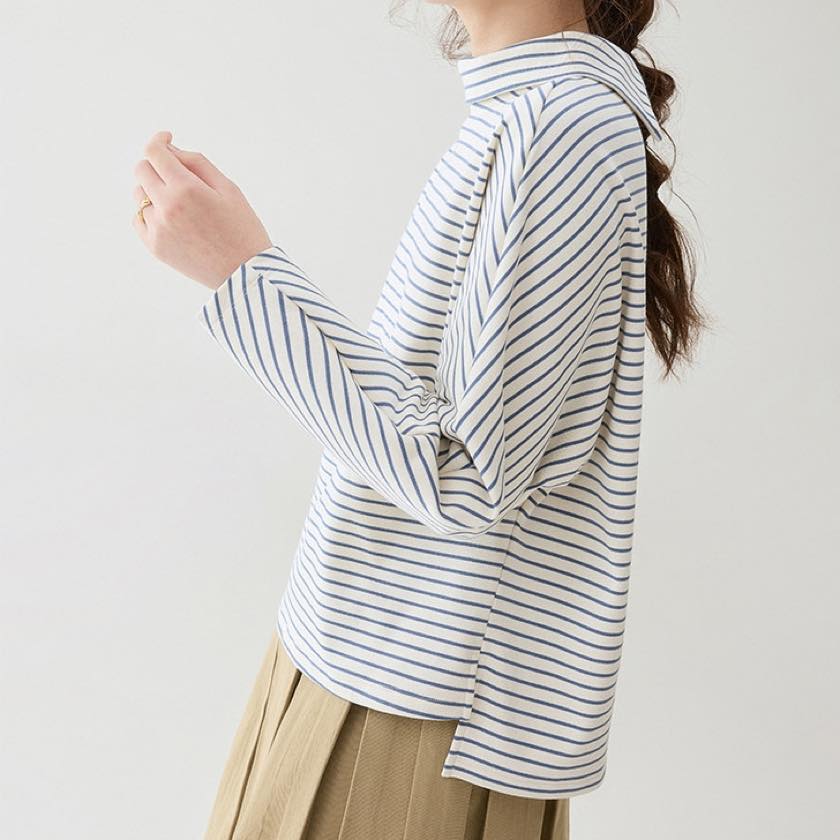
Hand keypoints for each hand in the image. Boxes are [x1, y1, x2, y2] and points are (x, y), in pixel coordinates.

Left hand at [132, 130, 272, 289]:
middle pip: (142, 170)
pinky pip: (139, 219)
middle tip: (175, 172)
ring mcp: (158, 229)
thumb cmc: (243, 229)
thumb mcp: (229, 188)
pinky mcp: (155, 247)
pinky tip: (170, 217)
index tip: (167, 139)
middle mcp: (166, 207)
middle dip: (157, 164)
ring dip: (154, 190)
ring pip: (139, 195)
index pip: (155, 152)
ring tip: (179, 201)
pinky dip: (150, 212)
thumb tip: (171, 151)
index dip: (159, 140)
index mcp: (186, 189)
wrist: (246, 274)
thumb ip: (197, 163)